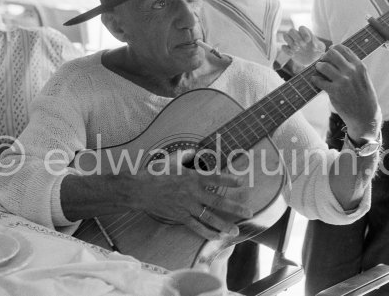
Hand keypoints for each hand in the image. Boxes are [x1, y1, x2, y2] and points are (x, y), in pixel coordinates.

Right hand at [134, 150, 252, 239]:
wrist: (139, 189)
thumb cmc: (155, 172)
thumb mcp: (171, 159)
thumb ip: (185, 155)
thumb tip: (194, 151)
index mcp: (192, 177)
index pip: (216, 178)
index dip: (229, 180)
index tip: (242, 182)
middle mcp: (193, 192)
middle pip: (218, 201)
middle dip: (235, 207)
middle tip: (249, 211)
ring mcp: (187, 206)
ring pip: (209, 217)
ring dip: (224, 225)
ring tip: (236, 230)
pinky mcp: (180, 217)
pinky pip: (196, 226)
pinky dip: (207, 233)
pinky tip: (217, 237)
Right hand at [282, 26, 325, 65]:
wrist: (312, 61)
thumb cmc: (317, 52)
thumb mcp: (321, 48)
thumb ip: (319, 45)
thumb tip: (314, 46)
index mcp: (306, 33)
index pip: (301, 28)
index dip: (304, 33)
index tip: (308, 41)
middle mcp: (298, 36)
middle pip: (291, 30)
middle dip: (296, 37)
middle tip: (302, 45)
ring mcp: (292, 42)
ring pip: (285, 35)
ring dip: (290, 42)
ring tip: (297, 49)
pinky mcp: (288, 50)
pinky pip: (283, 47)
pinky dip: (287, 50)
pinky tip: (293, 54)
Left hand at [311, 45, 381, 141]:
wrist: (365, 116)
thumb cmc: (363, 96)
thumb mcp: (362, 77)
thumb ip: (352, 67)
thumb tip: (334, 55)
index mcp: (359, 66)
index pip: (342, 48)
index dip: (332, 49)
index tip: (329, 54)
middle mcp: (351, 71)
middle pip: (331, 53)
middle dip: (324, 57)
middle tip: (322, 63)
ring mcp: (342, 81)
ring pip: (323, 65)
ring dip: (318, 67)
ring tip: (318, 71)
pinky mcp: (334, 92)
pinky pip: (318, 80)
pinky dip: (315, 79)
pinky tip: (316, 81)